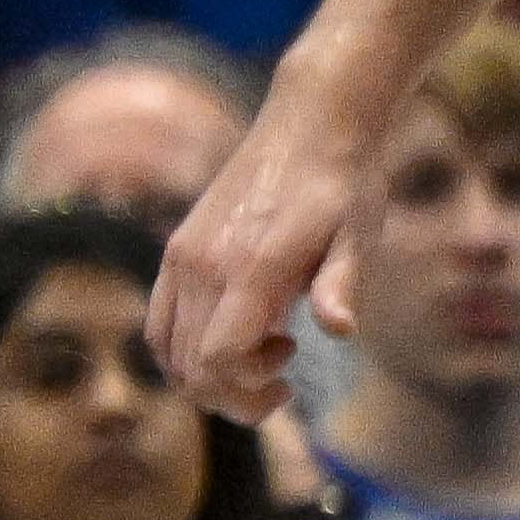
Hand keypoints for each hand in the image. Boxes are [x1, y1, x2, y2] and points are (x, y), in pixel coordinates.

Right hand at [153, 86, 368, 415]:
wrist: (309, 124)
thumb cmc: (344, 185)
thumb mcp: (360, 235)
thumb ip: (342, 284)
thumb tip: (340, 330)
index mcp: (248, 267)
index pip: (218, 358)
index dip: (249, 387)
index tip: (292, 371)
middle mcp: (201, 266)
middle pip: (188, 366)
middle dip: (231, 394)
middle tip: (282, 382)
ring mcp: (181, 259)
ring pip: (166, 350)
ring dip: (206, 375)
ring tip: (260, 355)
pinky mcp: (176, 252)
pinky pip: (159, 322)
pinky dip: (182, 350)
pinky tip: (229, 336)